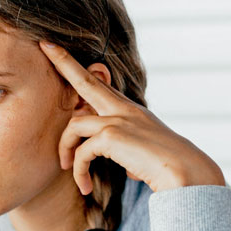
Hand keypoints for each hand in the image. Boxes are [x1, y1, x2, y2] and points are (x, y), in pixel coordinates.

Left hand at [39, 41, 224, 194]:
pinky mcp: (112, 136)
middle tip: (44, 44)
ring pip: (74, 125)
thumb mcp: (146, 156)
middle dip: (64, 62)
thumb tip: (132, 171)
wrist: (187, 175)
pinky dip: (79, 171)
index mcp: (130, 112)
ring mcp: (118, 120)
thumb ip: (134, 156)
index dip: (81, 69)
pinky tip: (84, 186)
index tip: (63, 51)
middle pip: (86, 80)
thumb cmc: (169, 170)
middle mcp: (124, 110)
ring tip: (68, 169)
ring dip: (66, 149)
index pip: (102, 86)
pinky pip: (82, 152)